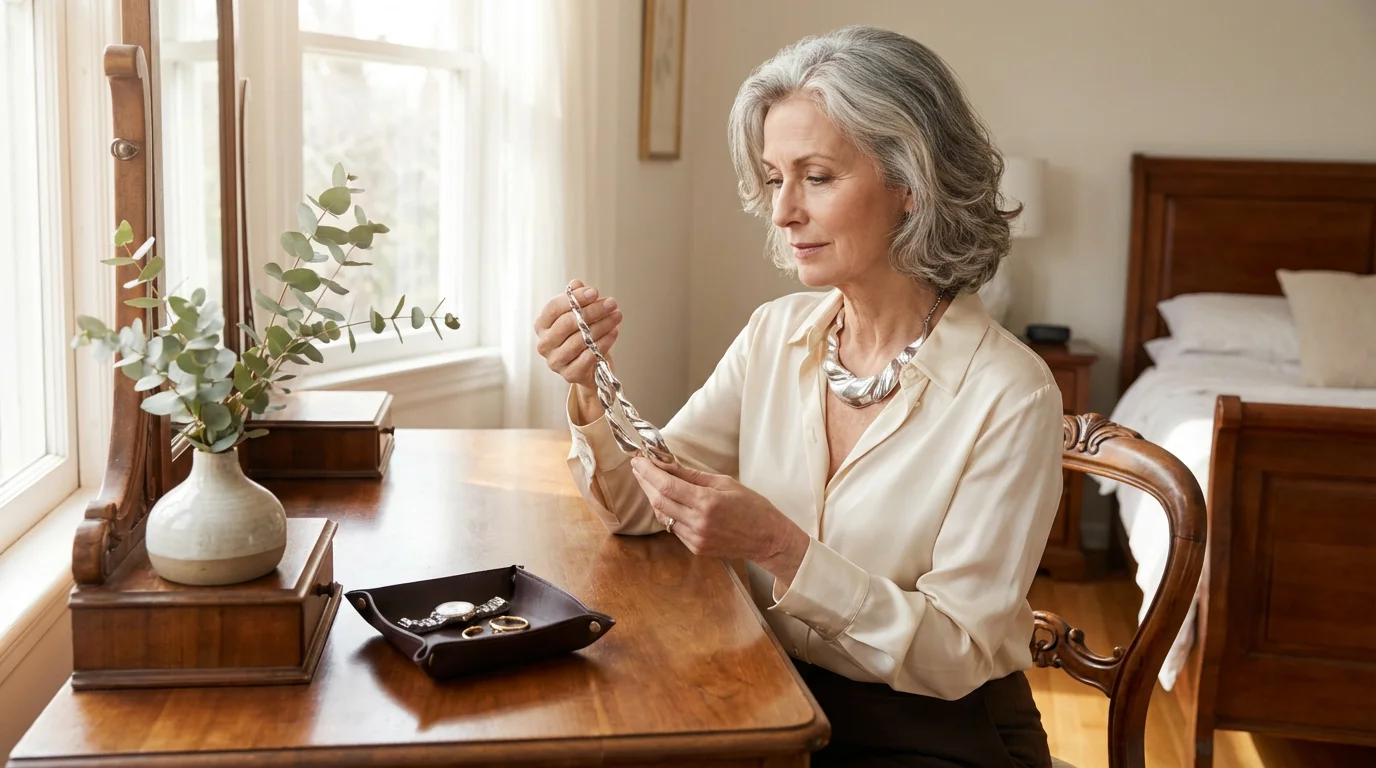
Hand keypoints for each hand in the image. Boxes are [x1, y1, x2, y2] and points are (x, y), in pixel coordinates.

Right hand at [534, 279, 622, 390]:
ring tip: (616, 316)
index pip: (554, 308)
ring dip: (602, 326)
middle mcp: (544, 344)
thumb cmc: (580, 334)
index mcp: (541, 325)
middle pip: (568, 323)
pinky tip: (614, 332)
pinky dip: (603, 343)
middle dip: (592, 311)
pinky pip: (588, 357)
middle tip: (611, 304)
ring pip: (579, 340)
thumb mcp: (577, 314)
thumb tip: (577, 284)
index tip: (595, 292)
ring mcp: (555, 361)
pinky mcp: (569, 374)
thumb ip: (576, 298)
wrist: (587, 365)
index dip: (575, 298)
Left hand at [628, 457, 809, 582]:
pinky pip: (673, 528)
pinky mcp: (695, 548)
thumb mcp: (725, 483)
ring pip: (662, 516)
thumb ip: (692, 475)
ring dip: (653, 497)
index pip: (667, 485)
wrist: (768, 539)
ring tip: (649, 481)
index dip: (648, 472)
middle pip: (659, 501)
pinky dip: (666, 512)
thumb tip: (667, 464)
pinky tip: (665, 500)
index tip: (638, 460)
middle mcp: (698, 523)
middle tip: (638, 467)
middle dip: (645, 482)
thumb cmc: (752, 506)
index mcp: (708, 502)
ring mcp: (695, 538)